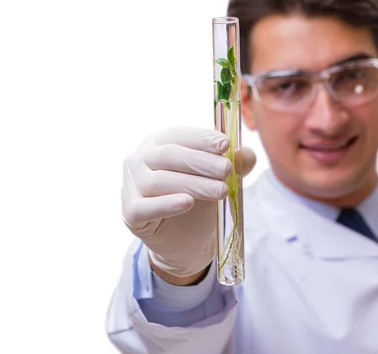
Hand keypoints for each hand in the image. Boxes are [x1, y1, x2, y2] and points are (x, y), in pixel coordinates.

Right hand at [121, 126, 256, 280]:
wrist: (185, 242)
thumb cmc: (198, 201)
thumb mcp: (217, 180)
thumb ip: (233, 165)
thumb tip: (247, 154)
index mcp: (158, 143)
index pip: (177, 135)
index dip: (201, 138)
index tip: (225, 144)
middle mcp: (138, 160)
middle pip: (168, 155)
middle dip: (201, 161)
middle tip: (227, 170)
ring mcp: (130, 186)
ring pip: (159, 180)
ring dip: (193, 184)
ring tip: (222, 191)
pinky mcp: (130, 212)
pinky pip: (145, 207)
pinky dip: (167, 204)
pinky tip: (187, 202)